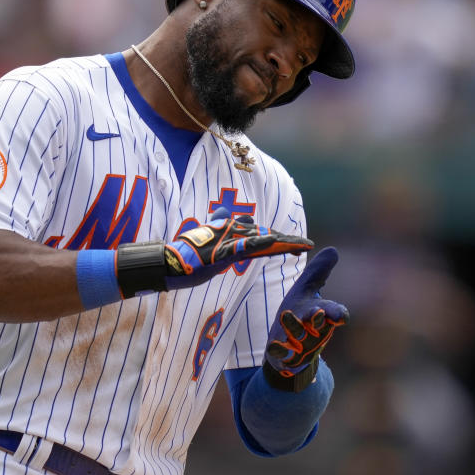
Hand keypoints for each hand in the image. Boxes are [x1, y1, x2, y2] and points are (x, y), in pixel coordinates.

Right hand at [115, 207, 312, 297]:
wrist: (166, 263)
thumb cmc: (184, 256)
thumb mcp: (205, 242)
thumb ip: (216, 227)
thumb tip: (224, 211)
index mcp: (229, 236)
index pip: (259, 236)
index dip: (278, 240)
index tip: (297, 245)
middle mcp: (230, 235)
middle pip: (265, 237)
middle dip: (287, 241)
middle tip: (307, 245)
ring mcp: (226, 242)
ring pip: (260, 240)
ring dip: (282, 242)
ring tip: (302, 246)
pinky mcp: (221, 251)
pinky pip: (245, 247)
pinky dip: (261, 244)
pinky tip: (276, 244)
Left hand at [264, 247, 347, 390]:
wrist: (285, 345)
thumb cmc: (299, 314)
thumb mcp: (306, 290)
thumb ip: (318, 272)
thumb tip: (333, 250)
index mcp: (322, 314)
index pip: (335, 313)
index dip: (338, 313)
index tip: (341, 315)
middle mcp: (315, 331)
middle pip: (319, 324)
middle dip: (318, 319)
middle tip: (318, 312)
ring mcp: (300, 345)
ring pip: (299, 337)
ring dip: (295, 327)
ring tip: (287, 315)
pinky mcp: (285, 355)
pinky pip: (282, 354)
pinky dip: (279, 351)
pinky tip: (273, 346)